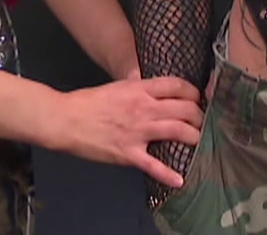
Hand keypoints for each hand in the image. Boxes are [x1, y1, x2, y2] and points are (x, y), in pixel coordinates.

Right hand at [44, 76, 202, 186]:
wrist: (66, 119)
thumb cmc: (88, 102)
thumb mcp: (118, 87)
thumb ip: (138, 89)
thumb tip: (154, 91)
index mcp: (140, 89)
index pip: (177, 86)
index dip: (193, 92)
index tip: (196, 99)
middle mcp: (144, 108)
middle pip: (185, 109)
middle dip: (198, 116)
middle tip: (200, 122)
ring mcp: (138, 131)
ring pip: (178, 131)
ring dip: (193, 137)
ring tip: (197, 141)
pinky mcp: (129, 153)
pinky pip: (154, 166)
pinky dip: (169, 174)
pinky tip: (179, 180)